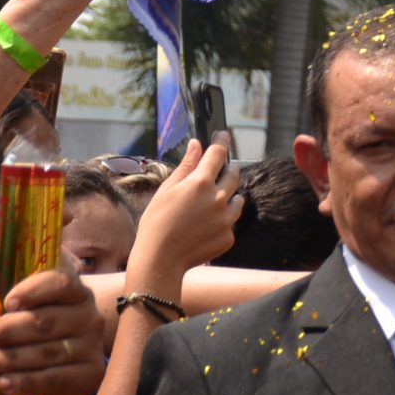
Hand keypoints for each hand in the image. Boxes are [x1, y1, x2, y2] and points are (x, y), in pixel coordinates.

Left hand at [0, 266, 105, 394]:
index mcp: (72, 290)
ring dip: (14, 358)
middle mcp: (88, 314)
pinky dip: (28, 382)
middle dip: (11, 329)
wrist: (46, 370)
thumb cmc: (22, 332)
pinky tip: (5, 384)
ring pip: (50, 351)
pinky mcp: (92, 373)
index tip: (8, 303)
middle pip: (48, 320)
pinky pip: (57, 378)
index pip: (60, 282)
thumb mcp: (1, 311)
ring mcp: (92, 344)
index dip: (34, 291)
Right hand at [125, 136, 241, 284]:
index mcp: (200, 183)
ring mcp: (226, 219)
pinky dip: (222, 220)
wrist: (160, 259)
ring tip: (213, 201)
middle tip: (223, 169)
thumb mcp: (166, 190)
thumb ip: (186, 166)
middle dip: (228, 169)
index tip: (223, 135)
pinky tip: (206, 226)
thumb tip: (197, 145)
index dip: (222, 141)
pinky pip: (231, 222)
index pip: (218, 154)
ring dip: (229, 196)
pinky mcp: (229, 236)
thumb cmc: (156, 222)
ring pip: (237, 200)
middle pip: (233, 175)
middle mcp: (218, 198)